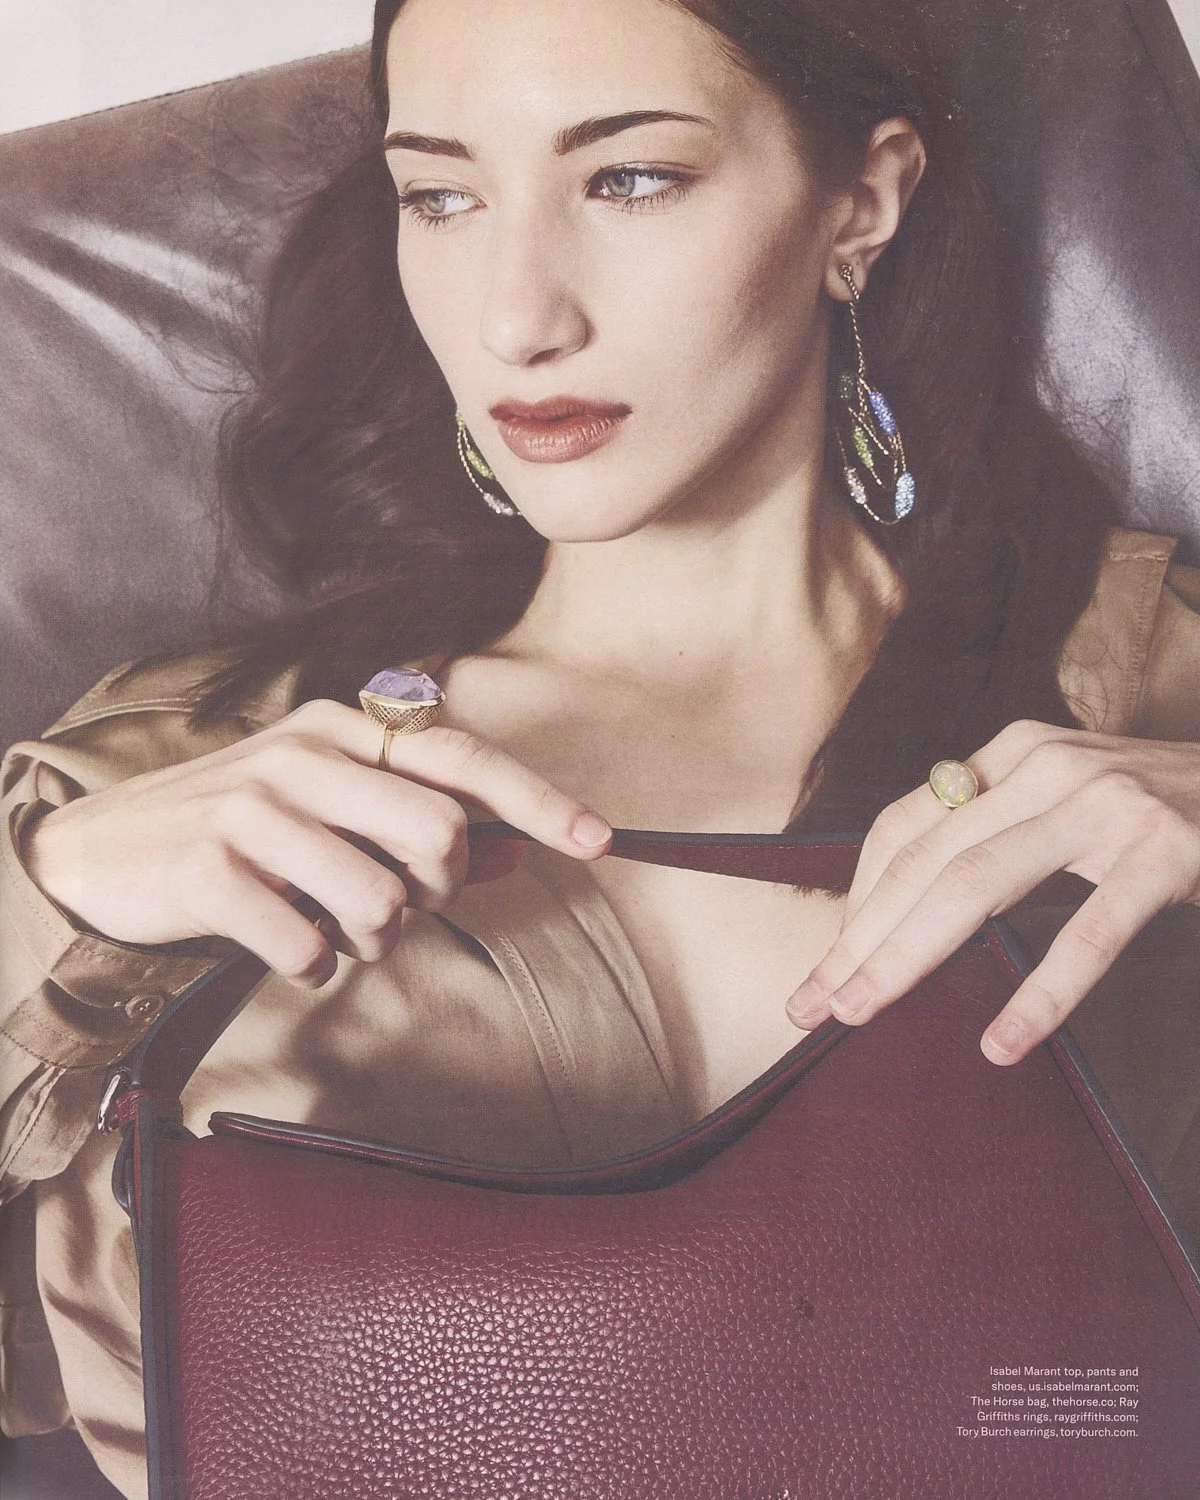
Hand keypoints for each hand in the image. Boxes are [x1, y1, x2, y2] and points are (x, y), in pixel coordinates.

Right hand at [25, 700, 610, 987]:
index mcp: (343, 729)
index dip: (538, 800)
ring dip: (375, 938)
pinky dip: (313, 965)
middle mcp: (305, 753)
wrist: (101, 852)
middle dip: (438, 890)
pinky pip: (308, 944)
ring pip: (380, 898)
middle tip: (400, 903)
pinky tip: (290, 947)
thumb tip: (521, 851)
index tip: (599, 839)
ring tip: (338, 929)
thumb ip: (422, 825)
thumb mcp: (331, 811)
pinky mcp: (211, 868)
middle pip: (438, 833)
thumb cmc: (241, 830)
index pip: (462, 758)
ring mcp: (253, 807)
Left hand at [786, 719, 1199, 1062]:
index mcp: (1013, 754)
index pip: (905, 826)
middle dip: (858, 938)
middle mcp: (1045, 768)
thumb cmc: (1161, 807)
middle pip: (923, 861)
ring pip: (974, 886)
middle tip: (810, 1005)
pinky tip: (1003, 1042)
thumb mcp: (1067, 796)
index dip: (856, 896)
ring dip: (905, 956)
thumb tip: (913, 909)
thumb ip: (998, 830)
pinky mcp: (1162, 853)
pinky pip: (1087, 932)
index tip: (827, 958)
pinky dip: (1040, 992)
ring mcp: (1104, 805)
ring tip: (862, 1012)